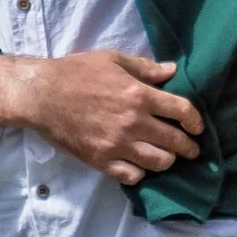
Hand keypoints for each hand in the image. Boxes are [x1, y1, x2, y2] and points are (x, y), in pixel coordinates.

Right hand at [0, 49, 202, 185]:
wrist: (41, 95)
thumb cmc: (75, 72)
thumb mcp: (112, 60)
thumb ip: (145, 68)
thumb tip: (172, 71)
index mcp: (139, 94)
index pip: (183, 111)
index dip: (196, 121)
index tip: (196, 126)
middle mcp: (134, 122)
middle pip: (176, 141)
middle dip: (189, 147)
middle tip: (190, 149)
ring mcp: (118, 145)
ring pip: (160, 162)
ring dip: (167, 160)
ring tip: (165, 157)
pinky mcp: (101, 160)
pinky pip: (133, 176)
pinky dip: (140, 172)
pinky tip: (138, 165)